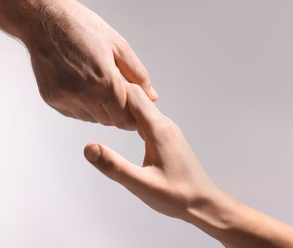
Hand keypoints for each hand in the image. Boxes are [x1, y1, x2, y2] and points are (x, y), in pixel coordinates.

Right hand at [25, 0, 157, 129]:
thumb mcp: (119, 46)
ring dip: (101, 110)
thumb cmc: (81, 28)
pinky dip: (84, 107)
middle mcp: (83, 95)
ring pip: (93, 119)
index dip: (133, 117)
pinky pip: (76, 113)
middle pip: (110, 121)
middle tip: (119, 95)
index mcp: (103, 81)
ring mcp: (65, 99)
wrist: (45, 21)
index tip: (136, 112)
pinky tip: (84, 88)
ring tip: (100, 87)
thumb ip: (138, 75)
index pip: (125, 118)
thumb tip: (151, 95)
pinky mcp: (53, 100)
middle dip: (118, 112)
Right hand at [84, 84, 292, 247]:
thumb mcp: (141, 184)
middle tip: (92, 99)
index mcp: (158, 129)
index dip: (112, 90)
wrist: (203, 202)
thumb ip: (114, 166)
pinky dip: (131, 117)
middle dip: (115, 95)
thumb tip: (89, 148)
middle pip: (137, 97)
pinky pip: (146, 118)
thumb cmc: (177, 196)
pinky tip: (122, 125)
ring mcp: (167, 130)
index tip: (92, 92)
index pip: (133, 94)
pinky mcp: (166, 137)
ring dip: (122, 106)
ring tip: (102, 109)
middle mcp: (164, 124)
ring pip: (142, 107)